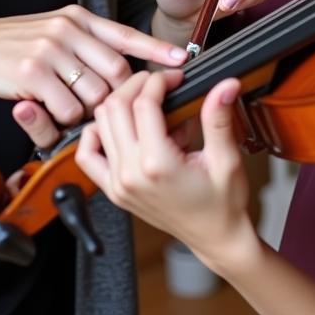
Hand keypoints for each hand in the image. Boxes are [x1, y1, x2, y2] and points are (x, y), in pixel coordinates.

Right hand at [0, 5, 186, 130]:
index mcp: (79, 18)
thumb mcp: (57, 31)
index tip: (183, 60)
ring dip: (87, 110)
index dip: (157, 49)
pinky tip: (48, 108)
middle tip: (104, 107)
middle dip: (117, 96)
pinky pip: (68, 108)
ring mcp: (51, 49)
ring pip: (95, 94)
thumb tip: (127, 64)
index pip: (126, 34)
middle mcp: (68, 29)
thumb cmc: (18, 46)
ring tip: (68, 104)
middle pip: (117, 73)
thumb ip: (89, 43)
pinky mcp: (33, 72)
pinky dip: (63, 118)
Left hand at [74, 70, 258, 269]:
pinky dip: (97, 133)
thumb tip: (225, 85)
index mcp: (157, 165)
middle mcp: (130, 174)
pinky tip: (119, 126)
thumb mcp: (227, 159)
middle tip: (160, 83)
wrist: (214, 237)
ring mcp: (117, 183)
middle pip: (115, 107)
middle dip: (137, 85)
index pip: (143, 104)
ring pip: (100, 123)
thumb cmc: (222, 203)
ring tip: (147, 104)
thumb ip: (218, 119)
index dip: (159, 81)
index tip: (175, 77)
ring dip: (120, 103)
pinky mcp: (113, 190)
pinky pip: (88, 154)